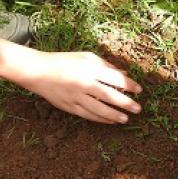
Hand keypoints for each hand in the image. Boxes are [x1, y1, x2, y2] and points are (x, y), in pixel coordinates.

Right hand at [21, 51, 142, 123]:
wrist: (38, 71)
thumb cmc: (65, 61)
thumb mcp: (86, 57)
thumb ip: (105, 65)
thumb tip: (123, 73)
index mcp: (90, 68)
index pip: (115, 78)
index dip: (129, 84)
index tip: (139, 90)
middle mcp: (84, 83)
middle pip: (110, 96)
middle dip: (126, 103)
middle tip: (138, 109)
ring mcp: (76, 96)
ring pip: (99, 109)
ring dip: (114, 115)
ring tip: (126, 119)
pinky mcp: (69, 106)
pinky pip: (87, 115)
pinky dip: (100, 119)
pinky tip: (110, 121)